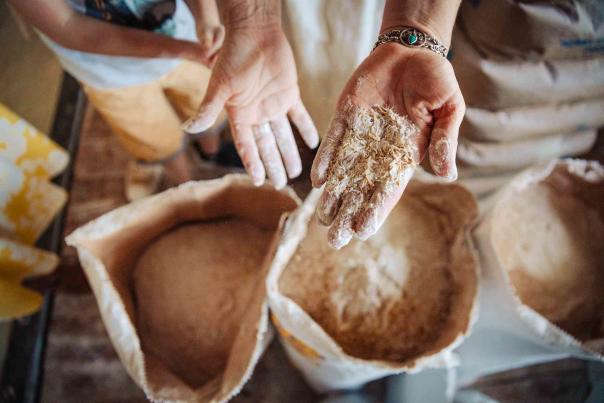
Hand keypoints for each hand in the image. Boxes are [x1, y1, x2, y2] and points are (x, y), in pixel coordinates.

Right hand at [183, 25, 318, 187]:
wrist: (255, 32)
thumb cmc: (234, 55)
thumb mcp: (219, 85)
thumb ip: (207, 108)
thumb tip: (187, 129)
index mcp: (239, 114)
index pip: (246, 145)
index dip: (252, 163)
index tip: (259, 181)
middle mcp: (256, 113)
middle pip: (266, 145)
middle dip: (273, 164)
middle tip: (281, 184)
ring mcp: (273, 104)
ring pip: (283, 135)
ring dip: (289, 153)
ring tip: (295, 172)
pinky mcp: (289, 94)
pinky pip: (299, 116)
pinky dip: (306, 128)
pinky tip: (313, 143)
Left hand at [311, 43, 464, 246]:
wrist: (411, 51)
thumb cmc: (436, 80)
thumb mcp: (449, 108)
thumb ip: (445, 140)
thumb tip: (447, 175)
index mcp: (406, 154)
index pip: (389, 189)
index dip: (376, 210)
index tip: (362, 232)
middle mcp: (380, 150)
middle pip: (362, 188)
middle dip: (348, 213)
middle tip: (334, 240)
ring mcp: (361, 135)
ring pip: (344, 170)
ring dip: (333, 194)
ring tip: (321, 218)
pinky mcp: (345, 117)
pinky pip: (334, 141)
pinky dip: (326, 159)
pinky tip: (318, 180)